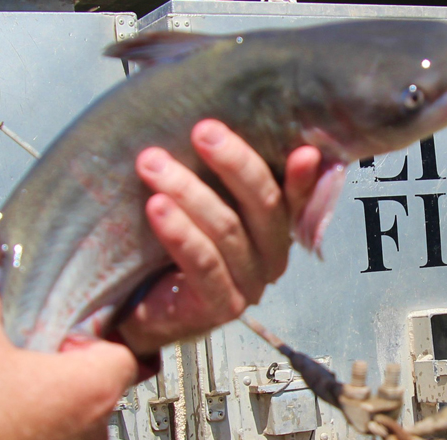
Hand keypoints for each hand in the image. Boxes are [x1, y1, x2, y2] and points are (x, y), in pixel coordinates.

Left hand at [118, 120, 320, 354]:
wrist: (143, 309)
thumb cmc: (172, 245)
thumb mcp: (200, 204)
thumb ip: (218, 175)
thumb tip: (214, 122)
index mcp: (274, 231)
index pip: (294, 198)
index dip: (302, 177)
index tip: (304, 151)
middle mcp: (271, 259)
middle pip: (264, 206)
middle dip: (233, 163)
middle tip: (202, 130)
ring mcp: (249, 286)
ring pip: (228, 230)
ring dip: (188, 190)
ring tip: (152, 163)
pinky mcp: (220, 306)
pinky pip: (203, 262)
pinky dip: (179, 231)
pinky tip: (156, 206)